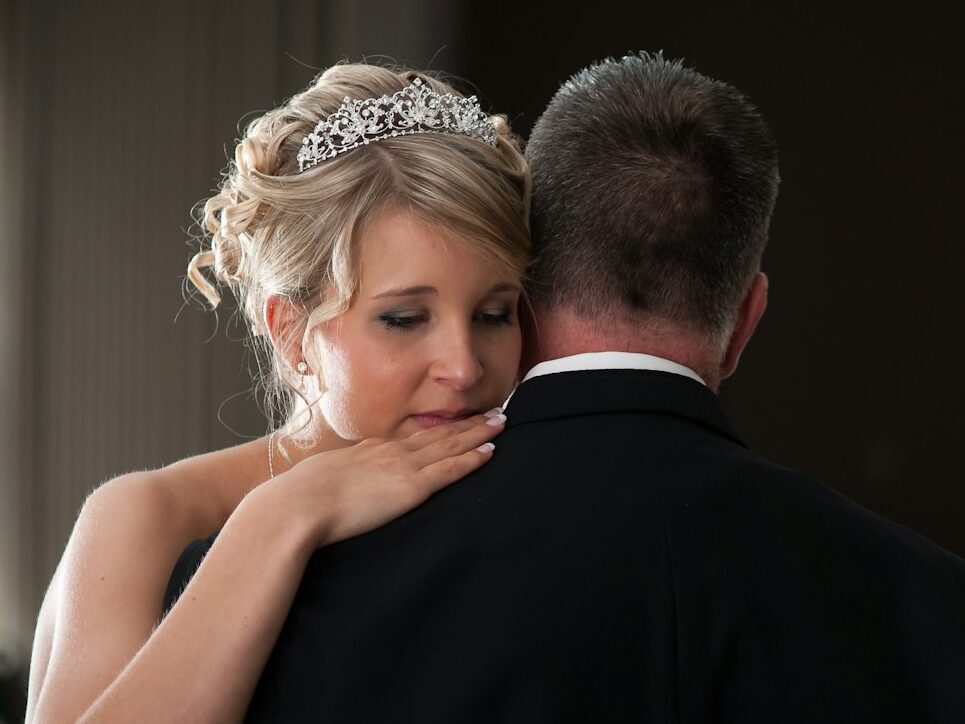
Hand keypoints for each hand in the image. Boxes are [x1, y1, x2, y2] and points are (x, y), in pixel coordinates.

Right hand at [271, 410, 505, 548]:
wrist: (298, 506)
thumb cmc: (299, 500)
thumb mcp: (318, 482)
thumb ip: (334, 484)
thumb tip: (330, 492)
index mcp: (369, 451)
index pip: (413, 439)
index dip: (438, 430)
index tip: (455, 423)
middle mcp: (390, 452)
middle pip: (438, 434)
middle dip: (468, 424)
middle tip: (494, 412)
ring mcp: (403, 467)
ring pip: (451, 445)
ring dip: (478, 433)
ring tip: (501, 423)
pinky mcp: (412, 487)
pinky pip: (450, 469)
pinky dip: (473, 459)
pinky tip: (490, 451)